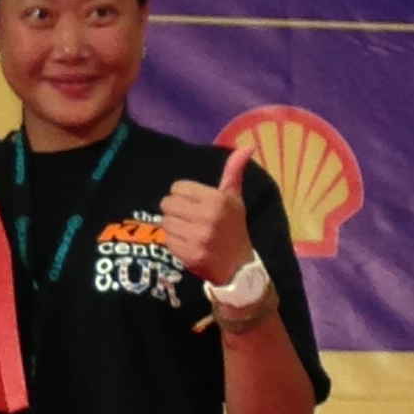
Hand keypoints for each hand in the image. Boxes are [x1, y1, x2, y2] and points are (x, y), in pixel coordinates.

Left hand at [160, 147, 253, 283]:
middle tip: (189, 219)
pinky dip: (174, 242)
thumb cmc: (234, 228)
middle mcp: (208, 217)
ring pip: (165, 222)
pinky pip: (167, 240)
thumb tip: (248, 146)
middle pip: (167, 203)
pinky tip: (188, 244)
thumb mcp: (235, 199)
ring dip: (173, 226)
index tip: (195, 205)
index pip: (178, 187)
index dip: (183, 195)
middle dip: (175, 210)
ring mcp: (198, 238)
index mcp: (218, 200)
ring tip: (188, 231)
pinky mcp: (190, 255)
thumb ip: (234, 171)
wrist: (238, 267)